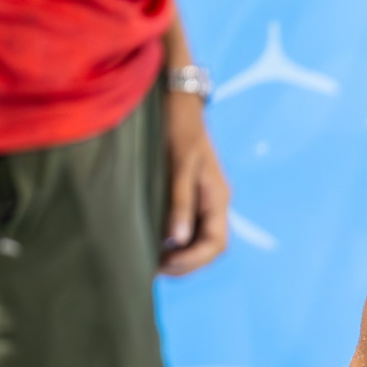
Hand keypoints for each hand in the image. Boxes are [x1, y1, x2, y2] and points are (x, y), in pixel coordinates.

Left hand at [161, 91, 228, 273]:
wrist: (176, 96)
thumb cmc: (177, 126)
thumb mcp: (179, 164)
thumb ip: (179, 201)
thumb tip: (176, 240)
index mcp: (217, 197)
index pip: (216, 244)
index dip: (192, 261)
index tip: (163, 266)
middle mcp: (214, 202)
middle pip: (208, 246)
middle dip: (185, 263)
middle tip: (152, 269)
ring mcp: (203, 198)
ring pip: (197, 238)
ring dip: (178, 253)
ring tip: (149, 258)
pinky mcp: (189, 192)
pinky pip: (186, 225)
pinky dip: (172, 238)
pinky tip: (152, 238)